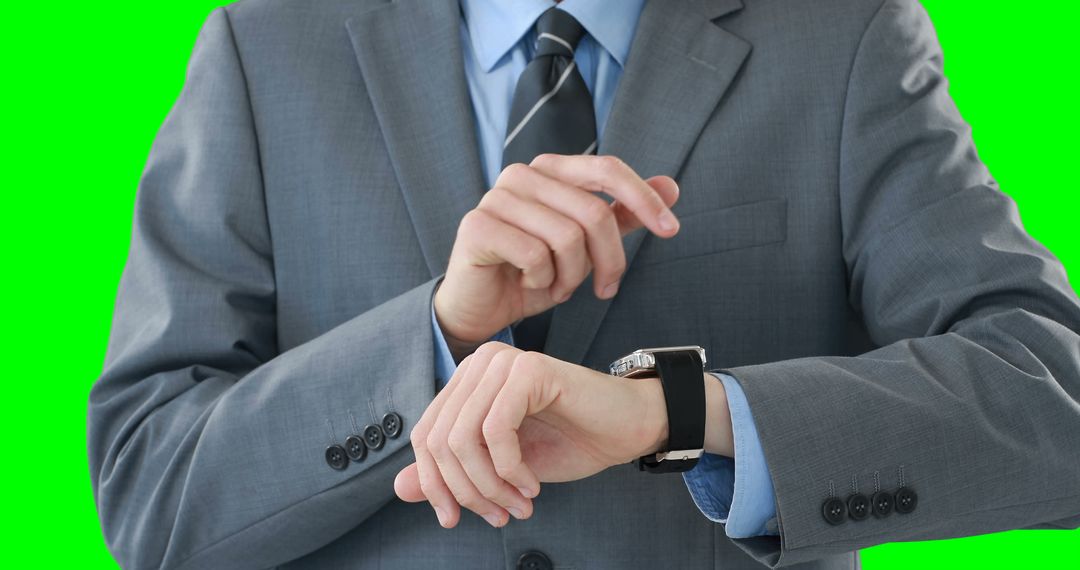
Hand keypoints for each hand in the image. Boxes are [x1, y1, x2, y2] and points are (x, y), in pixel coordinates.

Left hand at [394, 342, 668, 527]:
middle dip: (466, 490)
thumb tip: (398, 489)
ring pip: (464, 439)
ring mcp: (504, 362)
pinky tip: (531, 485)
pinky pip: (496, 430)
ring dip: (489, 485)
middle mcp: (479, 363)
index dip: (434, 484)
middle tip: (498, 516)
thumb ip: (452, 473)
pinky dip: (510, 469)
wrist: (627, 429)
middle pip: (440, 440)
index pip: (425, 437)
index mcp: (466, 381)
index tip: (454, 519)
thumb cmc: (568, 442)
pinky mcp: (529, 370)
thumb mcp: (499, 468)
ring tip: (518, 505)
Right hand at [434, 154, 680, 356]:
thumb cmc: (533, 273)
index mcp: (550, 169)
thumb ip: (623, 215)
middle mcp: (522, 174)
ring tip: (557, 286)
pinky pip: (535, 254)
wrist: (481, 307)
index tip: (671, 229)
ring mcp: (496, 197)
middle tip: (604, 288)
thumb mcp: (587, 247)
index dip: (643, 198)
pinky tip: (528, 283)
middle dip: (609, 260)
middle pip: (593, 212)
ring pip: (567, 237)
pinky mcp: (478, 226)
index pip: (607, 169)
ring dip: (572, 276)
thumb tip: (671, 187)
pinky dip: (543, 280)